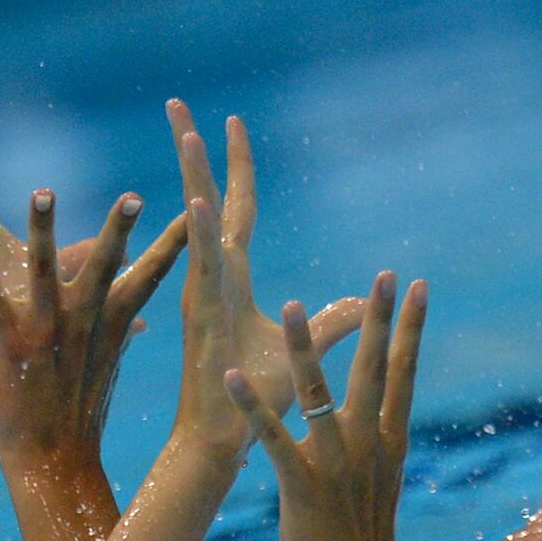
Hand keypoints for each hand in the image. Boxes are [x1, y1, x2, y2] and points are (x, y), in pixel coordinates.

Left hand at [0, 190, 185, 459]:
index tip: (196, 214)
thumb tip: (137, 315)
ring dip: (43, 229)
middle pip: (105, 266)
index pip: (151, 276)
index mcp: (113, 324)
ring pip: (46, 269)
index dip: (174, 244)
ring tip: (44, 191)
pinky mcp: (11, 342)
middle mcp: (86, 322)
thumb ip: (119, 331)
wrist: (52, 458)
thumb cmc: (80, 413)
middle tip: (133, 197)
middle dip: (119, 230)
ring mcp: (49, 331)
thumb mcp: (106, 364)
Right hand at [164, 102, 364, 452]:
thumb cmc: (261, 397)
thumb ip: (333, 320)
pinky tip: (197, 200)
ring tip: (185, 130)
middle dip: (193, 151)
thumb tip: (363, 298)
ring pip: (199, 223)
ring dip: (193, 177)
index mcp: (232, 278)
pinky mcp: (202, 318)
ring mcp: (203, 293)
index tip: (230, 121)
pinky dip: (199, 234)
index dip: (235, 167)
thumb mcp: (307, 347)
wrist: (227, 438)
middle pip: (206, 199)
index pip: (235, 209)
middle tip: (178, 102)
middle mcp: (213, 276)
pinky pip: (202, 267)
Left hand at [224, 272, 426, 540]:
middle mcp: (369, 445)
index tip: (420, 287)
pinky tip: (233, 378)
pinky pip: (275, 439)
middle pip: (375, 371)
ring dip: (303, 347)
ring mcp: (337, 464)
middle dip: (380, 319)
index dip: (410, 329)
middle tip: (386, 273)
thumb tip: (369, 413)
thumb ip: (373, 444)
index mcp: (389, 442)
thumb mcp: (378, 484)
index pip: (404, 373)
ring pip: (319, 395)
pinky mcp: (303, 486)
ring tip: (289, 302)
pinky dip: (254, 408)